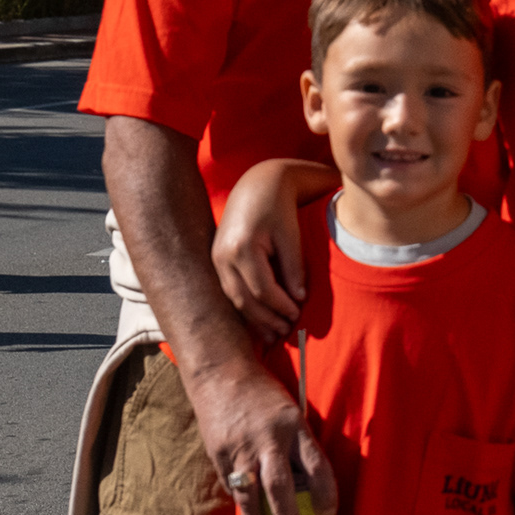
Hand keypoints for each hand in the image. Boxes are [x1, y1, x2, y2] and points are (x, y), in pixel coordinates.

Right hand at [188, 355, 336, 514]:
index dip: (325, 492)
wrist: (222, 374)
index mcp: (294, 426)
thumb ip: (297, 446)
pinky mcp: (220, 456)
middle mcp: (268, 440)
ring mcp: (241, 450)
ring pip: (251, 495)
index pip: (315, 464)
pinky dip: (242, 507)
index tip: (329, 514)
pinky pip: (233, 487)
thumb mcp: (290, 413)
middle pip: (280, 484)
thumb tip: (306, 486)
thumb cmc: (264, 395)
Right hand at [212, 163, 312, 347]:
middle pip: (244, 299)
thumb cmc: (279, 206)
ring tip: (273, 332)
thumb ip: (294, 267)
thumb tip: (298, 299)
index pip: (262, 290)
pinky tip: (258, 317)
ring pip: (233, 297)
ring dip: (253, 317)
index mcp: (242, 248)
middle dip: (265, 319)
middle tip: (286, 331)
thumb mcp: (291, 235)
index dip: (281, 307)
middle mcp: (223, 256)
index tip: (297, 316)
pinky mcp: (216, 258)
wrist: (258, 182)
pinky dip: (244, 305)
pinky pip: (229, 289)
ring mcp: (216, 258)